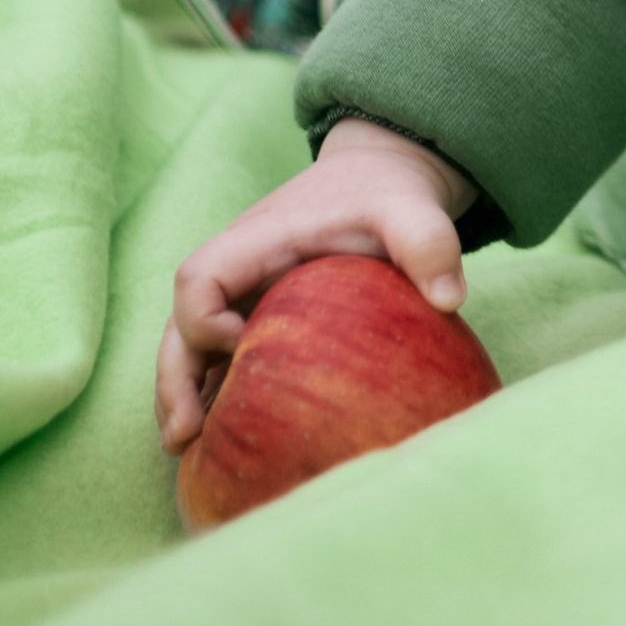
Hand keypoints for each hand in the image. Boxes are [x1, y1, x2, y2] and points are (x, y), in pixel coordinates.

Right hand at [156, 119, 476, 453]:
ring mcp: (242, 293)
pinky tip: (220, 437)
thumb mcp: (410, 209)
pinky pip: (217, 356)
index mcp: (259, 239)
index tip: (245, 345)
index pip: (200, 278)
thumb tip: (449, 299)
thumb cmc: (386, 194)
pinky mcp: (255, 313)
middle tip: (186, 435)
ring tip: (189, 448)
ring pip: (188, 346)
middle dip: (175, 379)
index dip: (206, 319)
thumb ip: (429, 242)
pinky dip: (211, 391)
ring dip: (183, 394)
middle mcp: (238, 267)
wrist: (380, 176)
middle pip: (179, 324)